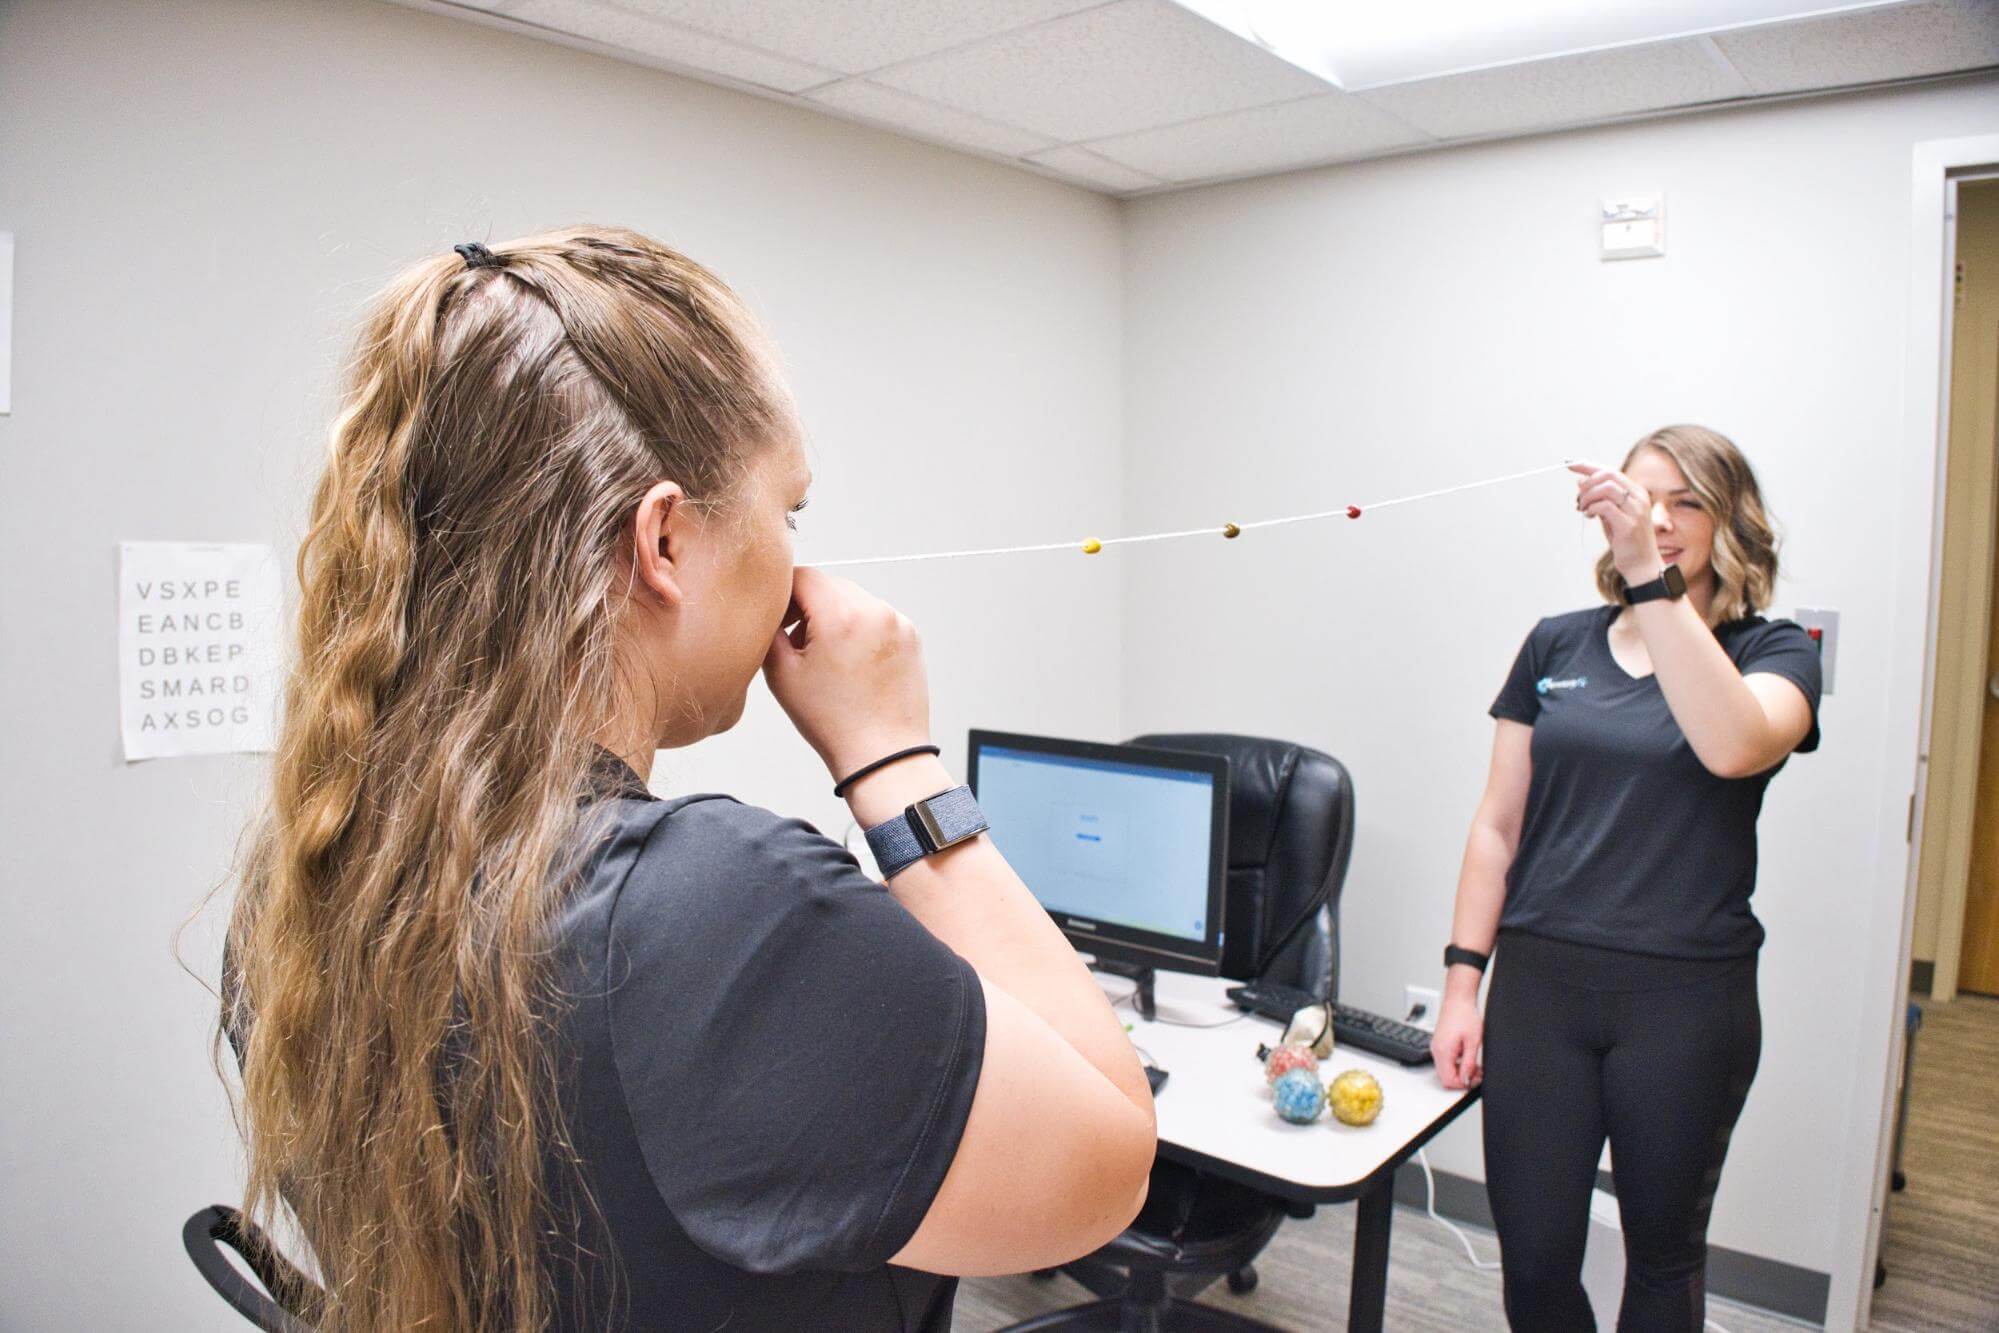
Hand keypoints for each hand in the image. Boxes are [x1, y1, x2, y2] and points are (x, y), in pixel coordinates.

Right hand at [762, 567, 932, 781]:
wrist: (882, 754)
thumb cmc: (834, 722)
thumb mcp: (782, 675)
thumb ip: (770, 631)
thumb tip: (769, 610)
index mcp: (841, 615)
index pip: (802, 576)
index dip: (782, 594)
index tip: (776, 618)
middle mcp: (875, 610)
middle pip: (830, 585)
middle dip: (808, 606)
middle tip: (796, 641)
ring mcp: (897, 622)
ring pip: (854, 600)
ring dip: (834, 616)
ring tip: (825, 657)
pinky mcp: (911, 636)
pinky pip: (876, 617)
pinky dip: (859, 629)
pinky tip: (850, 663)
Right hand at [1431, 992, 1483, 1089]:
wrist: (1458, 1000)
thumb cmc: (1465, 1016)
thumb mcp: (1473, 1042)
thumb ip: (1469, 1064)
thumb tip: (1467, 1079)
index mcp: (1443, 1052)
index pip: (1448, 1080)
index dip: (1463, 1084)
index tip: (1475, 1079)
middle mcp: (1436, 1051)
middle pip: (1446, 1077)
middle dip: (1463, 1078)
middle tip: (1478, 1072)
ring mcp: (1437, 1047)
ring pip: (1446, 1070)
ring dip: (1461, 1071)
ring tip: (1475, 1065)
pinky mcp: (1439, 1044)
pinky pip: (1446, 1061)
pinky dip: (1457, 1064)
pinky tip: (1467, 1057)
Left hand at [1569, 460, 1662, 584]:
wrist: (1641, 564)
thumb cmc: (1625, 539)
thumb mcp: (1610, 514)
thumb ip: (1599, 498)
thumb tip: (1581, 481)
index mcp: (1636, 492)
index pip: (1610, 470)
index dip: (1588, 466)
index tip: (1570, 464)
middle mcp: (1639, 497)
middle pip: (1608, 475)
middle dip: (1587, 483)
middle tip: (1578, 499)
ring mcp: (1636, 510)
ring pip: (1606, 488)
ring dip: (1588, 496)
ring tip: (1583, 509)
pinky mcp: (1629, 524)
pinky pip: (1605, 507)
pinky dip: (1592, 508)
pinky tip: (1589, 516)